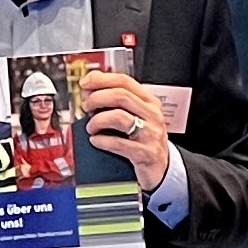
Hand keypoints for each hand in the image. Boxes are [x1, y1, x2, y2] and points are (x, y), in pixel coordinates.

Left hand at [79, 70, 170, 190]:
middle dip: (97, 98)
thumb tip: (91, 87)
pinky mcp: (145, 153)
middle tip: (86, 107)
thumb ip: (117, 101)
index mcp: (149, 102)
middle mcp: (152, 115)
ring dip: (98, 120)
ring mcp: (150, 134)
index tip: (85, 83)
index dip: (102, 79)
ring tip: (91, 127)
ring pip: (119, 117)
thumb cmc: (144, 140)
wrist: (162, 167)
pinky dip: (101, 140)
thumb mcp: (137, 116)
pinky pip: (118, 143)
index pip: (125, 82)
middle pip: (121, 96)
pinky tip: (95, 141)